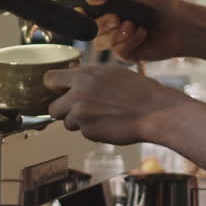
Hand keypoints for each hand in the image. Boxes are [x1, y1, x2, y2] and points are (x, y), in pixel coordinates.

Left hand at [44, 64, 197, 144]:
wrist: (154, 111)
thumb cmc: (138, 90)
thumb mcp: (112, 72)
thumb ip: (89, 75)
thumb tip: (72, 74)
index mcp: (84, 76)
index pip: (50, 79)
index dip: (53, 86)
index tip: (57, 90)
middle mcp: (78, 95)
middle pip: (52, 108)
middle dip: (63, 111)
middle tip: (77, 110)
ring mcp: (82, 115)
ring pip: (67, 123)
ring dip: (79, 122)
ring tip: (101, 116)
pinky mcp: (89, 132)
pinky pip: (83, 132)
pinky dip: (93, 130)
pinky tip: (109, 123)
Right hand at [88, 0, 187, 61]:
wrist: (182, 23)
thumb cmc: (162, 4)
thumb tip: (90, 0)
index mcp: (113, 8)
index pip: (89, 13)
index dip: (82, 14)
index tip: (82, 11)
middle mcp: (115, 26)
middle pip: (92, 30)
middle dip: (104, 23)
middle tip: (118, 17)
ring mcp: (122, 41)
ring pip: (102, 43)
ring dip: (118, 33)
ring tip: (135, 26)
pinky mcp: (130, 54)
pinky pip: (118, 51)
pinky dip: (130, 41)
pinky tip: (143, 35)